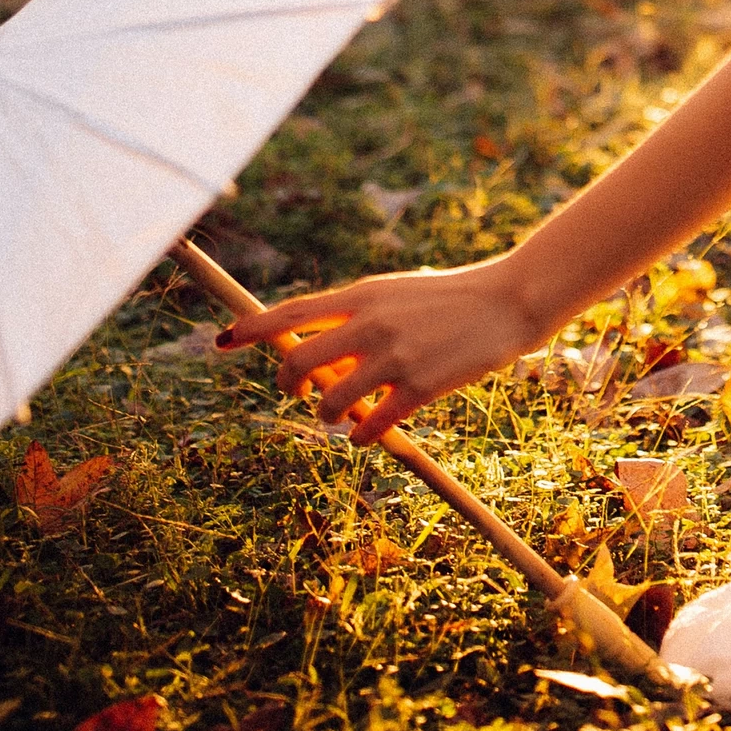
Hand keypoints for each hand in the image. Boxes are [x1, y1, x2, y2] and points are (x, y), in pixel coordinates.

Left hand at [221, 256, 536, 443]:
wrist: (509, 300)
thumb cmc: (449, 298)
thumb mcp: (396, 294)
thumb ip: (356, 318)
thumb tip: (315, 354)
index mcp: (363, 294)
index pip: (292, 313)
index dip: (252, 329)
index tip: (222, 342)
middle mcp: (371, 323)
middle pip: (298, 361)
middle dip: (286, 385)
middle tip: (295, 394)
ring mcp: (395, 356)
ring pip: (330, 402)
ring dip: (326, 416)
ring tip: (338, 415)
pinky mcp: (421, 386)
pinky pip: (370, 424)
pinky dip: (359, 435)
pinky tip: (363, 434)